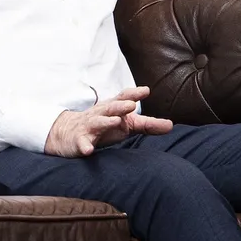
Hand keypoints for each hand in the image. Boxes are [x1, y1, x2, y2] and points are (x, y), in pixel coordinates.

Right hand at [44, 87, 172, 156]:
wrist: (68, 133)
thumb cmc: (104, 127)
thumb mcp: (126, 124)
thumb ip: (148, 124)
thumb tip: (171, 125)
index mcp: (113, 108)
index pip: (123, 98)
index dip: (133, 93)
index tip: (146, 91)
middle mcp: (101, 114)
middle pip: (111, 107)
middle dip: (120, 105)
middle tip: (131, 105)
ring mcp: (89, 127)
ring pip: (97, 122)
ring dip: (106, 121)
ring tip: (115, 121)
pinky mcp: (79, 140)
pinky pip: (82, 143)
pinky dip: (85, 146)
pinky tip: (89, 150)